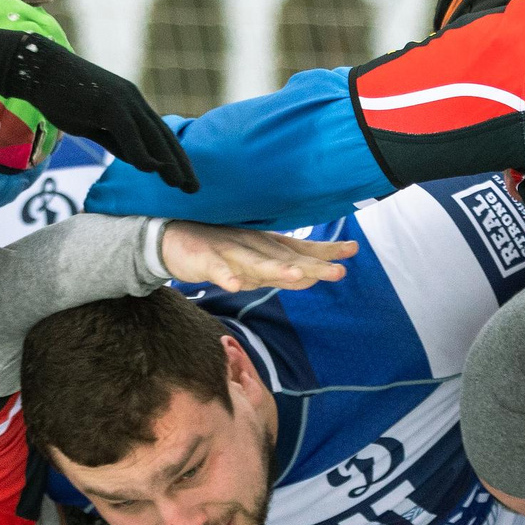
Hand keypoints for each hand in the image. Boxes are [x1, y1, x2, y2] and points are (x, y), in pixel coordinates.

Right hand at [2, 35, 197, 191]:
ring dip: (168, 162)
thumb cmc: (63, 96)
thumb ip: (116, 140)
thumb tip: (137, 159)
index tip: (186, 180)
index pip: (160, 135)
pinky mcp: (108, 102)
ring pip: (152, 135)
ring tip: (180, 185)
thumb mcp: (95, 124)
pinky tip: (151, 170)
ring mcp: (122, 100)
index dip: (175, 158)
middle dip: (180, 164)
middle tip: (194, 189)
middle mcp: (133, 100)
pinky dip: (141, 152)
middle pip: (163, 137)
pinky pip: (129, 132)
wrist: (40, 70)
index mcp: (132, 105)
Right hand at [161, 222, 354, 290]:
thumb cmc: (219, 247)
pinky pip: (216, 270)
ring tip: (295, 275)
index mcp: (265, 247)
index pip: (300, 250)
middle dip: (311, 266)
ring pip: (255, 263)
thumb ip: (281, 266)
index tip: (353, 249)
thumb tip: (313, 275)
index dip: (325, 251)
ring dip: (275, 269)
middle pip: (286, 259)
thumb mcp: (255, 257)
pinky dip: (225, 277)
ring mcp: (229, 252)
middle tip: (338, 272)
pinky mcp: (205, 260)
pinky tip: (234, 285)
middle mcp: (253, 247)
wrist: (172, 238)